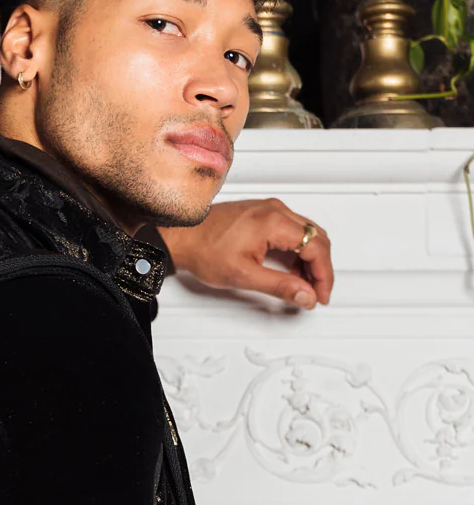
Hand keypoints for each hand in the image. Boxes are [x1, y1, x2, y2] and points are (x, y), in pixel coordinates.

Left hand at [158, 198, 333, 309]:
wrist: (181, 236)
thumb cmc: (203, 250)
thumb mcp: (243, 275)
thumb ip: (279, 286)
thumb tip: (306, 295)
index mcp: (274, 222)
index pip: (316, 247)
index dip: (323, 275)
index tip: (320, 294)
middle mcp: (275, 209)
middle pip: (316, 237)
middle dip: (321, 268)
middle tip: (316, 292)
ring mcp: (269, 208)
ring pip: (307, 233)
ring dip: (310, 259)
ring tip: (303, 285)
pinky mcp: (263, 212)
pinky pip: (293, 229)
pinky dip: (298, 250)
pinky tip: (291, 269)